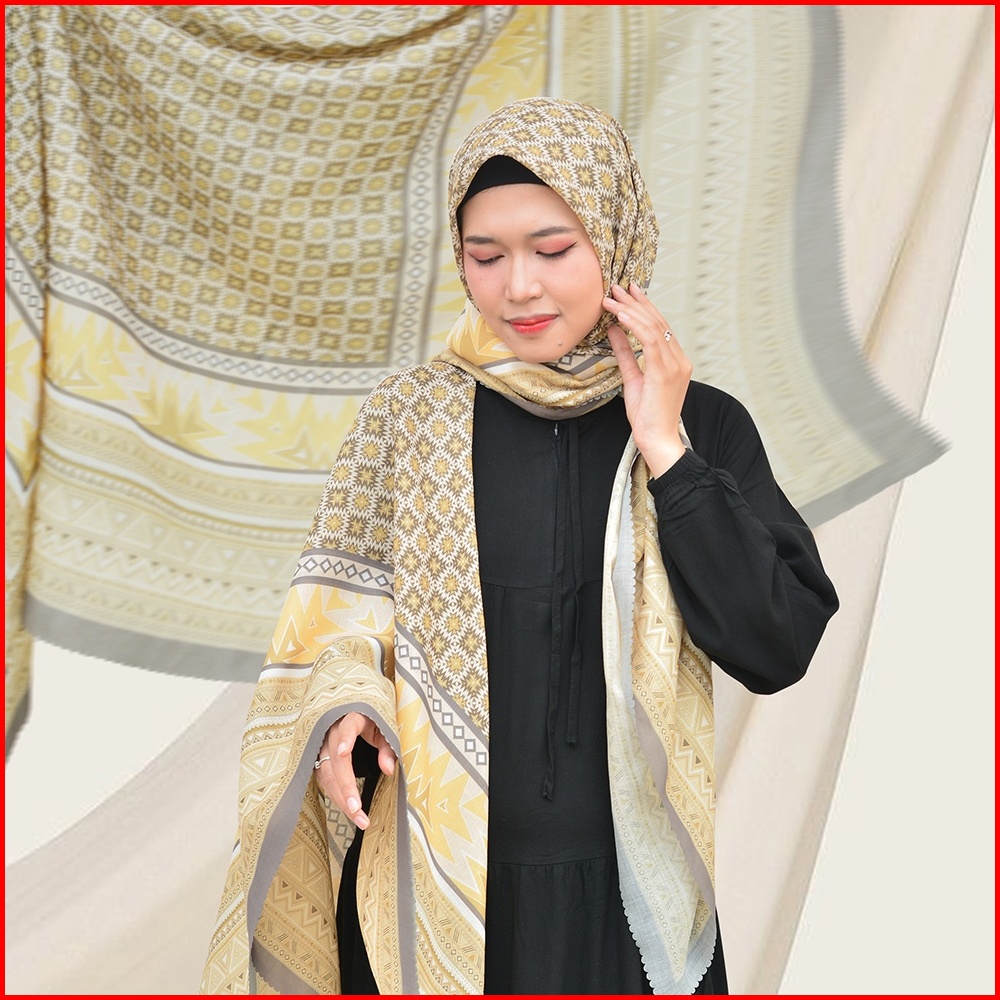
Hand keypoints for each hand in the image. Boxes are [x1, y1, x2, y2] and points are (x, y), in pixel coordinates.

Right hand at [314, 711, 395, 829]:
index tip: (343, 751)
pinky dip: (336, 795)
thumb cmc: (372, 723)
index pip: (348, 727)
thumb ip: (388, 747)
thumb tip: (388, 769)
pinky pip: (324, 779)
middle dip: (346, 787)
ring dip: (341, 798)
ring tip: (359, 818)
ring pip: (327, 774)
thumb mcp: (384, 730)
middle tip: (357, 809)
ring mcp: (322, 746)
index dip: (345, 738)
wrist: (355, 717)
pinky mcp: (319, 758)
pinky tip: (349, 809)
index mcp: (353, 718)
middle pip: (336, 760)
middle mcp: (333, 731)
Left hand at [604, 281, 691, 477]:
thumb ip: (625, 354)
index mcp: (675, 361)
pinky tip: (620, 315)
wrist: (657, 440)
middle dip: (636, 302)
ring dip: (631, 310)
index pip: (660, 326)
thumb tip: (613, 331)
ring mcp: (676, 365)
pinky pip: (651, 340)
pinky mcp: (666, 371)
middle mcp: (680, 359)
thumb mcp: (632, 379)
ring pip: (654, 327)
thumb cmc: (647, 416)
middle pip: (658, 322)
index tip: (628, 292)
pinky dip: (634, 325)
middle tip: (617, 287)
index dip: (644, 306)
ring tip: (612, 298)